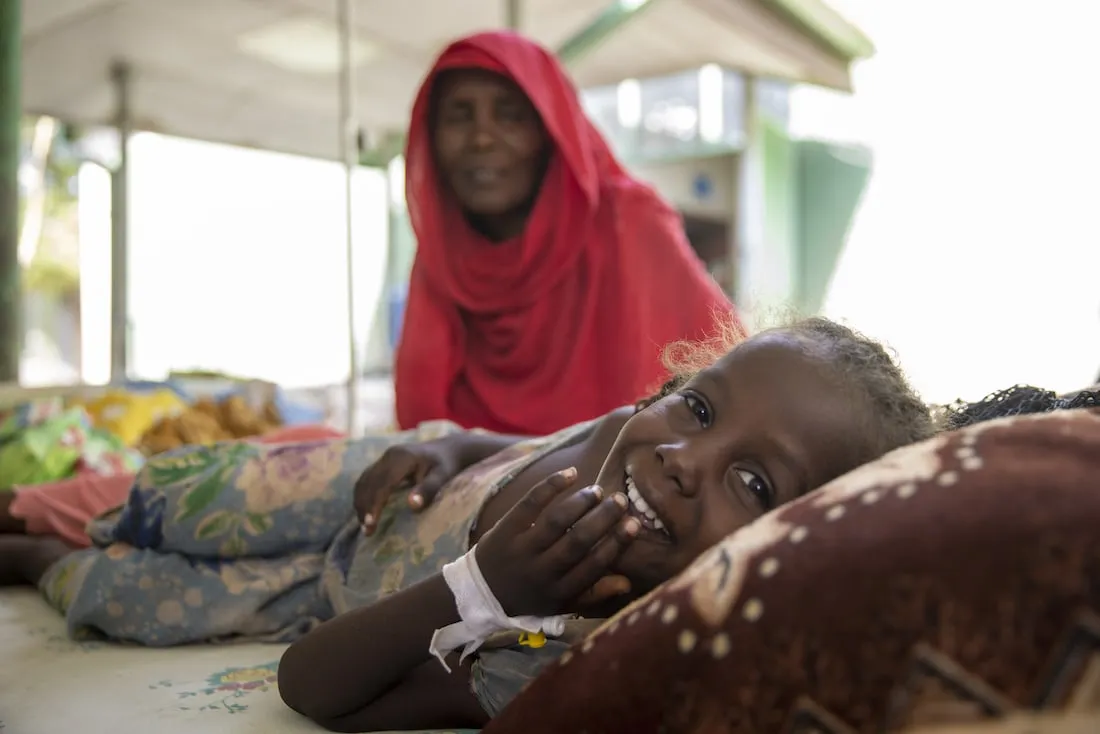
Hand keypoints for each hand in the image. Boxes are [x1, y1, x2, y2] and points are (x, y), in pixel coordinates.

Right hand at [354, 438, 461, 533]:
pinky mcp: (383, 463)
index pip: (382, 484)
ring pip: (364, 481)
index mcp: (402, 457)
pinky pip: (367, 480)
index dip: (374, 504)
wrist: (449, 449)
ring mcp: (385, 458)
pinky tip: (365, 511)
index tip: (371, 524)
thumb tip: (411, 505)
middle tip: (367, 531)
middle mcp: (389, 456)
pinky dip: (363, 496)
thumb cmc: (447, 465)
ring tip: (364, 526)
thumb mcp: (443, 476)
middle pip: (369, 483)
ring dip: (361, 503)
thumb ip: (428, 489)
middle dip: (364, 507)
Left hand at [475, 467, 639, 617]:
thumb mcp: (561, 605)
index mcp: (560, 591)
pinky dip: (551, 486)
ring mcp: (522, 550)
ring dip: (579, 503)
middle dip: (602, 519)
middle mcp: (542, 571)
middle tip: (620, 500)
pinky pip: (530, 504)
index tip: (634, 524)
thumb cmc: (530, 598)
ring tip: (597, 491)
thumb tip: (627, 582)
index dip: (616, 544)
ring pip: (555, 522)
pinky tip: (571, 474)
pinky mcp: (505, 530)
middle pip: (577, 541)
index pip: (593, 566)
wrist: (480, 595)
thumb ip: (593, 594)